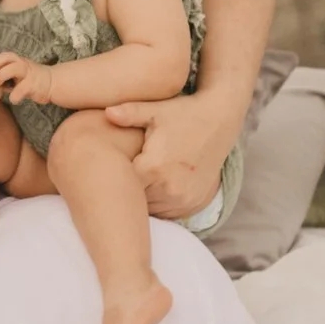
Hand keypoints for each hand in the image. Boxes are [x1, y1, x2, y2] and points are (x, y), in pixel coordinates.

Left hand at [0, 53, 53, 107]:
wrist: (50, 82)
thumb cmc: (27, 77)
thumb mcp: (12, 69)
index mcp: (12, 58)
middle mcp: (19, 62)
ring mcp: (26, 73)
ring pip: (7, 71)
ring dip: (0, 79)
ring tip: (1, 87)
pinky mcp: (32, 85)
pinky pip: (18, 91)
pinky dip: (14, 97)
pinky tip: (14, 99)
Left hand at [102, 88, 242, 219]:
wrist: (219, 120)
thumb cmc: (182, 113)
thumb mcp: (155, 111)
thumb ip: (128, 114)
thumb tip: (107, 113)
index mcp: (153, 168)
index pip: (120, 185)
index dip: (111, 178)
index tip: (105, 170)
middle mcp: (169, 189)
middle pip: (134, 199)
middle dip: (126, 188)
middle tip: (117, 176)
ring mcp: (183, 199)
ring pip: (149, 208)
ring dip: (142, 198)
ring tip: (138, 180)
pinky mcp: (193, 204)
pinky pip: (166, 212)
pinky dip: (158, 203)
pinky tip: (155, 186)